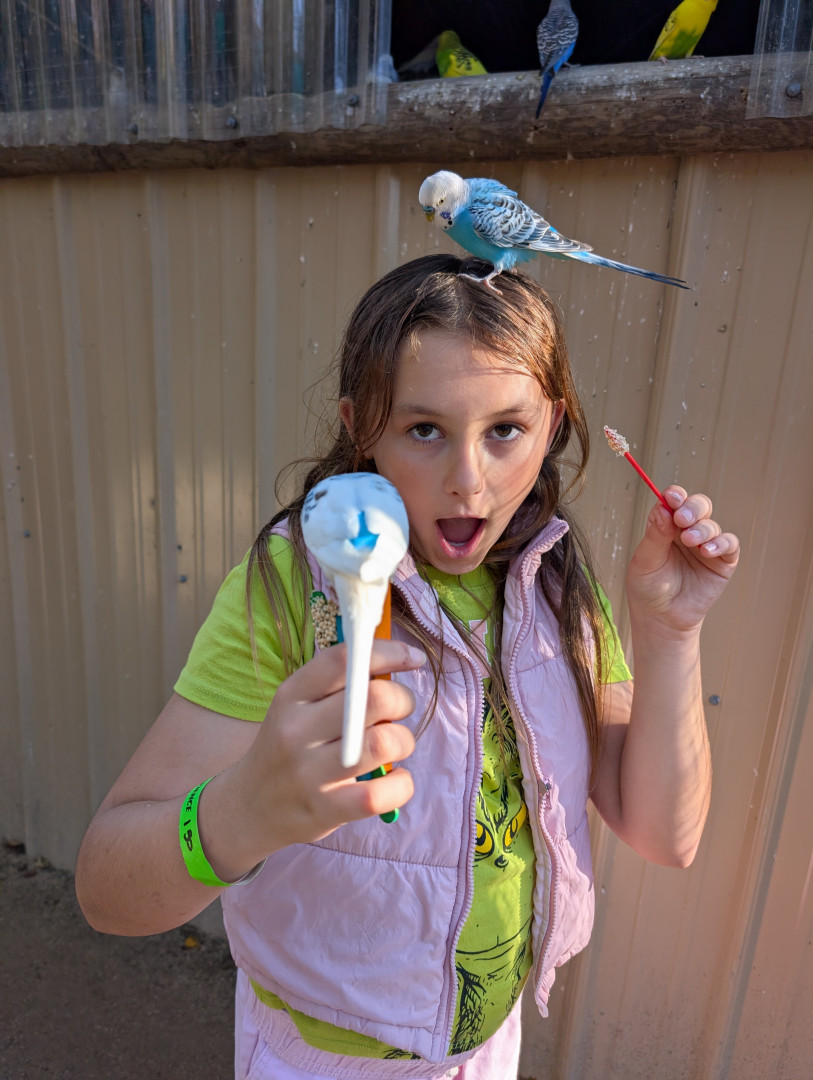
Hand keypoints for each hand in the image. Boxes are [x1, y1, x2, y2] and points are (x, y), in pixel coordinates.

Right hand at [231, 639, 423, 853]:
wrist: (249, 807)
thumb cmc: (287, 747)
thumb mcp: (296, 706)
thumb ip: (339, 684)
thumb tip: (397, 659)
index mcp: (291, 695)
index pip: (343, 661)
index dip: (388, 652)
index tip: (413, 657)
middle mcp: (296, 731)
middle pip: (374, 699)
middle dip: (403, 699)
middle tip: (401, 709)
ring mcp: (309, 773)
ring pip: (384, 743)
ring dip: (405, 740)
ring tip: (396, 745)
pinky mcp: (324, 810)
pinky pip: (380, 794)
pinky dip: (401, 783)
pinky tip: (394, 778)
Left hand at [626, 486, 739, 635]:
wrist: (662, 619)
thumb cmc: (648, 588)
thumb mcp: (645, 561)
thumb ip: (655, 535)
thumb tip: (662, 508)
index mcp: (666, 526)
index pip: (673, 503)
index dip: (675, 496)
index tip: (672, 497)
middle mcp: (687, 531)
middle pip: (698, 506)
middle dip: (692, 508)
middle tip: (683, 518)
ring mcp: (706, 545)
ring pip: (712, 525)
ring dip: (703, 529)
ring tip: (691, 541)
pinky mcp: (722, 561)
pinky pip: (729, 544)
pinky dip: (721, 543)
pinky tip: (708, 550)